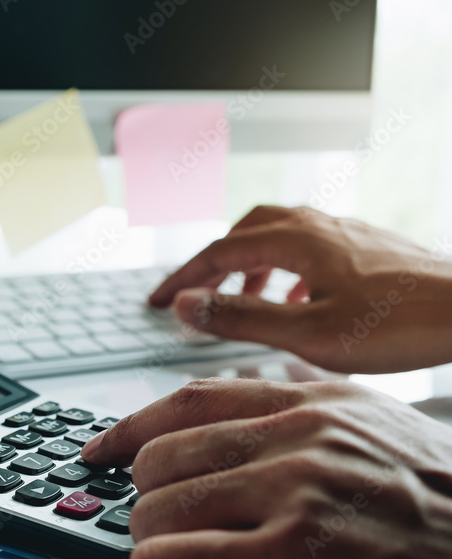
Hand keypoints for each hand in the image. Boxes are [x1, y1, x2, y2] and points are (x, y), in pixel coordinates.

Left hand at [80, 378, 451, 558]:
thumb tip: (243, 412)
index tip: (99, 452)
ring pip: (152, 513)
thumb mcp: (382, 439)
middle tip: (179, 550)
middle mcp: (301, 434)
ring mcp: (296, 490)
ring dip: (158, 558)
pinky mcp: (294, 558)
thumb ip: (311, 417)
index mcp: (318, 403)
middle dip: (155, 513)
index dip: (129, 430)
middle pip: (159, 462)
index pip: (188, 400)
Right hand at [148, 205, 451, 372]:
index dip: (181, 279)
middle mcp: (317, 226)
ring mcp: (345, 232)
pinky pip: (309, 246)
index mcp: (295, 240)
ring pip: (278, 235)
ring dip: (249, 264)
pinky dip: (285, 268)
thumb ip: (239, 317)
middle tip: (193, 293)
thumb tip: (184, 303)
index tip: (157, 301)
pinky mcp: (368, 245)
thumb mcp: (306, 333)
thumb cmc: (400, 325)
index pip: (217, 252)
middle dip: (213, 263)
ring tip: (243, 299)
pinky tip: (298, 298)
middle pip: (245, 232)